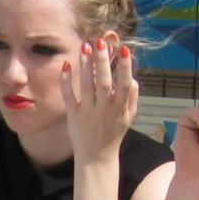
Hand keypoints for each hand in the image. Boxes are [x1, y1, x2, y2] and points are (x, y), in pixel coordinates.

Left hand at [61, 33, 139, 165]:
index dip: (125, 67)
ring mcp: (87, 112)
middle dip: (102, 61)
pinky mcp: (73, 115)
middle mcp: (104, 109)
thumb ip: (132, 97)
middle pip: (104, 81)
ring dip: (86, 65)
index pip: (124, 84)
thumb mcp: (129, 117)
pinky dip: (66, 81)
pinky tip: (66, 65)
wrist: (97, 158)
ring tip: (85, 46)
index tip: (125, 49)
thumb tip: (132, 77)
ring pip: (87, 85)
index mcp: (119, 108)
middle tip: (100, 41)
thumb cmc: (113, 134)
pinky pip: (69, 95)